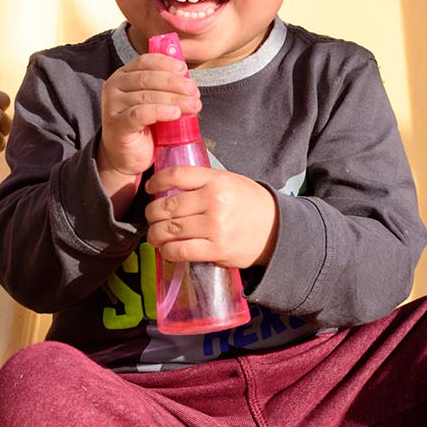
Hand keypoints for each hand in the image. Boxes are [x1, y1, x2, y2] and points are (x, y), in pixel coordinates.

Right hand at [97, 54, 199, 205]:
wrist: (125, 157)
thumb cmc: (143, 127)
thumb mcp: (154, 102)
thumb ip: (165, 88)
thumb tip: (189, 81)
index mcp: (123, 75)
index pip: (145, 61)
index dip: (166, 63)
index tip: (184, 70)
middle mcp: (114, 87)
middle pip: (147, 78)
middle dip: (175, 83)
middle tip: (194, 91)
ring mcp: (112, 105)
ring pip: (146, 96)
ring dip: (174, 99)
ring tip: (192, 105)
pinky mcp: (116, 124)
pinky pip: (140, 114)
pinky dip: (160, 111)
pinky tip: (175, 113)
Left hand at [144, 166, 278, 268]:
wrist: (276, 229)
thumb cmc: (248, 203)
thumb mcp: (228, 181)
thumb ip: (200, 182)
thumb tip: (167, 188)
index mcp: (216, 180)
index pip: (175, 175)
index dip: (156, 181)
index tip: (150, 188)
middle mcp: (214, 201)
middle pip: (167, 206)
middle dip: (152, 213)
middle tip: (151, 217)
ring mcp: (215, 227)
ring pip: (169, 230)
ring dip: (155, 234)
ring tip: (154, 235)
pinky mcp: (216, 249)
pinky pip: (181, 251)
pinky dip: (167, 251)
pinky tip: (166, 249)